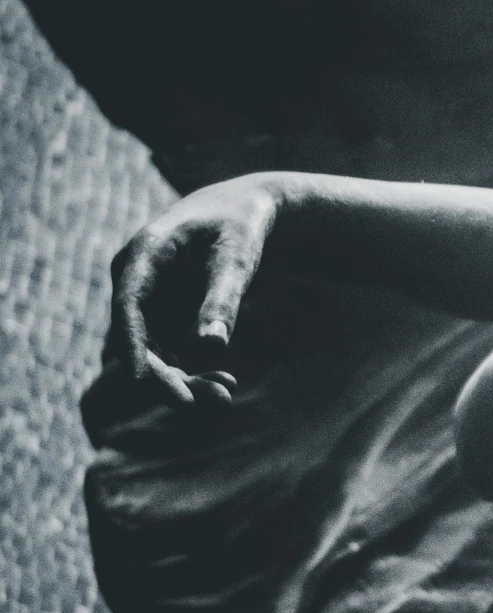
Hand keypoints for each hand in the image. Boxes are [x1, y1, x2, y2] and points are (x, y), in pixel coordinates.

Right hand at [108, 174, 286, 408]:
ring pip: (152, 348)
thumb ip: (223, 299)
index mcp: (143, 254)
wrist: (243, 208)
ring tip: (225, 394)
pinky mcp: (161, 311)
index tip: (138, 381)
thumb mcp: (239, 257)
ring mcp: (145, 296)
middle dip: (164, 373)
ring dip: (181, 377)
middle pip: (137, 336)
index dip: (132, 345)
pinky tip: (226, 383)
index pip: (129, 306)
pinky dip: (192, 368)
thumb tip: (211, 348)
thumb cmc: (242, 224)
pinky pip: (168, 348)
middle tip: (199, 404)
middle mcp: (134, 278)